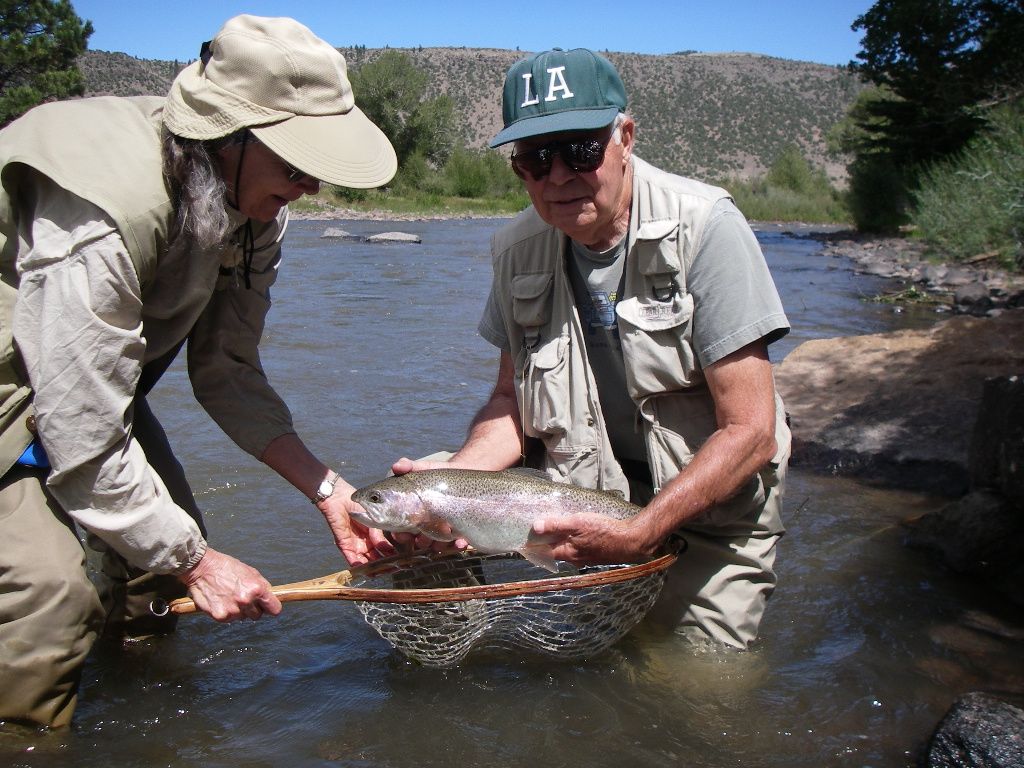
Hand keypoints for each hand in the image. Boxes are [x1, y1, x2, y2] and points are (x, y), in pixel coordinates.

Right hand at [178, 547, 281, 621]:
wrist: (202, 568)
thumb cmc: (226, 567)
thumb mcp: (250, 571)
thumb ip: (262, 586)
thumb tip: (270, 597)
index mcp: (256, 589)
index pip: (274, 609)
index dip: (270, 607)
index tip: (267, 607)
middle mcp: (246, 601)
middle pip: (258, 616)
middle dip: (253, 609)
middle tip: (242, 598)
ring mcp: (233, 610)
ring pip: (242, 618)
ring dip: (238, 611)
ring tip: (229, 596)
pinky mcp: (220, 616)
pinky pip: (229, 620)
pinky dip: (226, 613)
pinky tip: (221, 601)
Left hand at [319, 484, 395, 565]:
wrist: (339, 497)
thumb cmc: (358, 504)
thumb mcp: (374, 519)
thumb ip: (379, 535)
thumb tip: (386, 549)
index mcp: (373, 534)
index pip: (383, 549)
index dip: (390, 555)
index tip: (400, 561)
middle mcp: (364, 542)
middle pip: (374, 557)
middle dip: (382, 565)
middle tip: (392, 570)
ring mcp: (354, 544)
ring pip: (364, 560)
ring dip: (371, 568)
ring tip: (381, 573)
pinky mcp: (343, 544)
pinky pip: (350, 558)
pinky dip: (357, 565)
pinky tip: (365, 571)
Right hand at [387, 457, 468, 552]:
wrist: (465, 474)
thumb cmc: (437, 475)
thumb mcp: (422, 468)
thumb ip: (408, 466)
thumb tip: (396, 466)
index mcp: (410, 515)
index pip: (399, 530)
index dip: (399, 534)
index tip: (403, 533)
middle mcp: (423, 526)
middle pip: (417, 542)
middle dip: (420, 541)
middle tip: (424, 536)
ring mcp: (441, 531)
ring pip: (435, 546)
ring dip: (438, 544)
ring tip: (444, 533)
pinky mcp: (458, 532)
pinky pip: (456, 544)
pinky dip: (457, 544)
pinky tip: (461, 540)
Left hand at [532, 513, 658, 564]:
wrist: (632, 540)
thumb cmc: (604, 531)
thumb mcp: (578, 523)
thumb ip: (556, 524)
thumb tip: (535, 526)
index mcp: (567, 553)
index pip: (543, 552)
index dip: (533, 544)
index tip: (522, 539)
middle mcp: (575, 559)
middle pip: (555, 551)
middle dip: (546, 542)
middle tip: (538, 530)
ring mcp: (586, 558)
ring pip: (567, 550)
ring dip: (561, 541)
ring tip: (556, 528)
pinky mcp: (596, 554)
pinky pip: (579, 549)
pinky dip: (574, 541)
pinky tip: (577, 532)